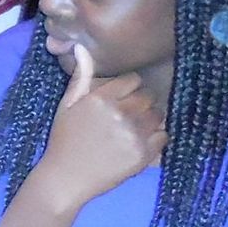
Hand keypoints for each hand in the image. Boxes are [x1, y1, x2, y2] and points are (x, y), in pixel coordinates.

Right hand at [35, 44, 166, 208]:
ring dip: (149, 120)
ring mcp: (134, 134)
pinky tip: (139, 143)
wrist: (66, 178)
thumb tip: (82, 48)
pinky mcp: (143, 154)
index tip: (120, 99)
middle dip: (140, 104)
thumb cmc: (64, 140)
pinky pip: (163, 136)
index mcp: (101, 98)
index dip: (128, 88)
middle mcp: (120, 113)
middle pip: (148, 97)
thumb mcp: (66, 105)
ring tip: (133, 129)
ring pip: (157, 115)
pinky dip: (155, 138)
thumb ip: (80, 77)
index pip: (133, 80)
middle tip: (128, 116)